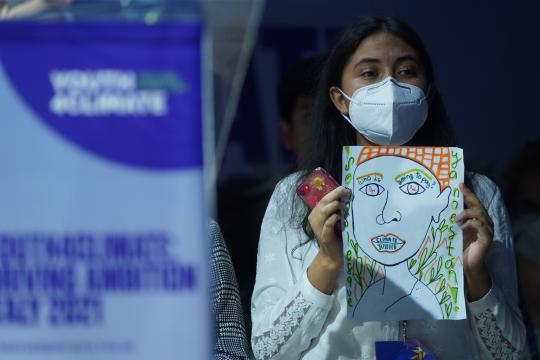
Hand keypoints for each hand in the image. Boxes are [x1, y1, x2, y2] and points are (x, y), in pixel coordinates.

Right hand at [307, 186, 350, 293]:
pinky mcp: (324, 236)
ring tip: (344, 204)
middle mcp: (315, 219)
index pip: (323, 199)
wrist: (333, 255)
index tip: (345, 188)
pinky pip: (327, 224)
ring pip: (323, 212)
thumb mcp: (336, 220)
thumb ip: (337, 210)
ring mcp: (318, 228)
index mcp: (316, 214)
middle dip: (335, 195)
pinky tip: (340, 216)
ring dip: (334, 206)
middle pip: (323, 203)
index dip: (334, 192)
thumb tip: (346, 196)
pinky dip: (333, 218)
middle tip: (346, 192)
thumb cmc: (336, 236)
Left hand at [455, 183, 492, 300]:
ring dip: (467, 213)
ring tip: (456, 218)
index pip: (473, 203)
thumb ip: (454, 220)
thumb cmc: (460, 248)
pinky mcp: (487, 239)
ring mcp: (487, 230)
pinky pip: (481, 226)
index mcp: (477, 219)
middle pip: (478, 205)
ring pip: (480, 214)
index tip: (459, 184)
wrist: (468, 265)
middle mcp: (484, 222)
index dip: (468, 193)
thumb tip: (442, 208)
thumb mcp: (455, 231)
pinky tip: (462, 227)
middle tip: (459, 191)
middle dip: (469, 197)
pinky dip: (471, 224)